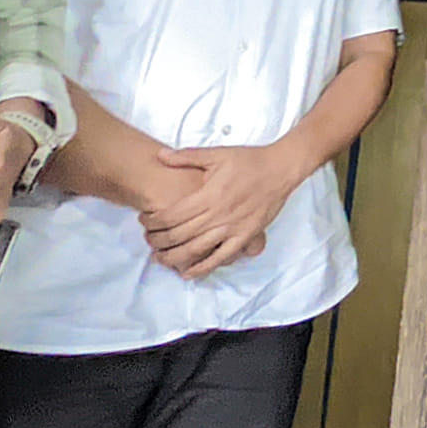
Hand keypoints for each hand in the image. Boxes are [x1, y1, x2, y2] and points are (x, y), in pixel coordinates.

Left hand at [140, 144, 306, 280]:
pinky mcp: (245, 236)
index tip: (144, 221)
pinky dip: (203, 268)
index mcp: (209, 194)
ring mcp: (232, 228)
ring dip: (173, 257)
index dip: (153, 221)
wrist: (281, 168)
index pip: (172, 215)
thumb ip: (187, 156)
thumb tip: (160, 155)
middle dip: (158, 241)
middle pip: (179, 235)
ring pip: (196, 250)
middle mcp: (218, 214)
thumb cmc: (249, 160)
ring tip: (159, 258)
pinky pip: (221, 257)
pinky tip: (188, 273)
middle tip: (148, 240)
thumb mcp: (217, 154)